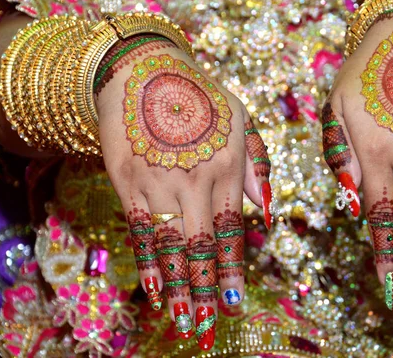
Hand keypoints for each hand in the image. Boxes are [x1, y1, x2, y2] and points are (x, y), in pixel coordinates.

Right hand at [95, 38, 272, 349]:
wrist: (146, 69)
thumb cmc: (202, 97)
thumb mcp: (241, 119)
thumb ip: (257, 164)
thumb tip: (265, 212)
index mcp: (227, 167)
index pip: (233, 229)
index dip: (233, 269)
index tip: (236, 301)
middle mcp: (195, 180)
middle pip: (202, 245)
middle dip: (207, 288)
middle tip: (210, 324)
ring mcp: (159, 181)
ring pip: (170, 244)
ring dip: (178, 285)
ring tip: (184, 319)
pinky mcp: (127, 179)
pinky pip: (139, 228)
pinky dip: (147, 262)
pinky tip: (154, 288)